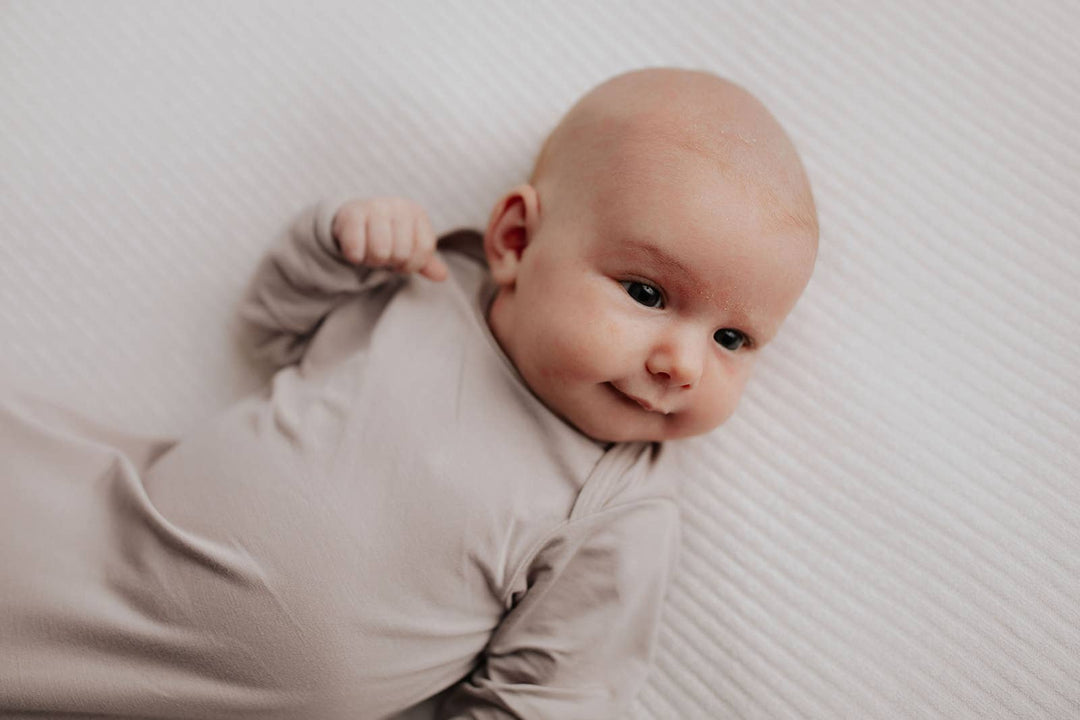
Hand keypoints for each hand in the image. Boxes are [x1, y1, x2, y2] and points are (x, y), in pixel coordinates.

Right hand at [332, 197, 447, 280]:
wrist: (352, 220)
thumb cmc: (385, 235)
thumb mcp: (408, 246)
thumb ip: (425, 261)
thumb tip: (442, 276)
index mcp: (417, 213)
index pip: (424, 250)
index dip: (410, 265)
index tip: (399, 260)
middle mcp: (399, 206)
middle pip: (402, 253)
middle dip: (389, 262)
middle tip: (381, 255)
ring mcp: (375, 206)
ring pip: (380, 252)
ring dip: (372, 261)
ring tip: (369, 252)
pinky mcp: (351, 213)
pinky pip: (356, 250)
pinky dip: (355, 257)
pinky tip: (355, 249)